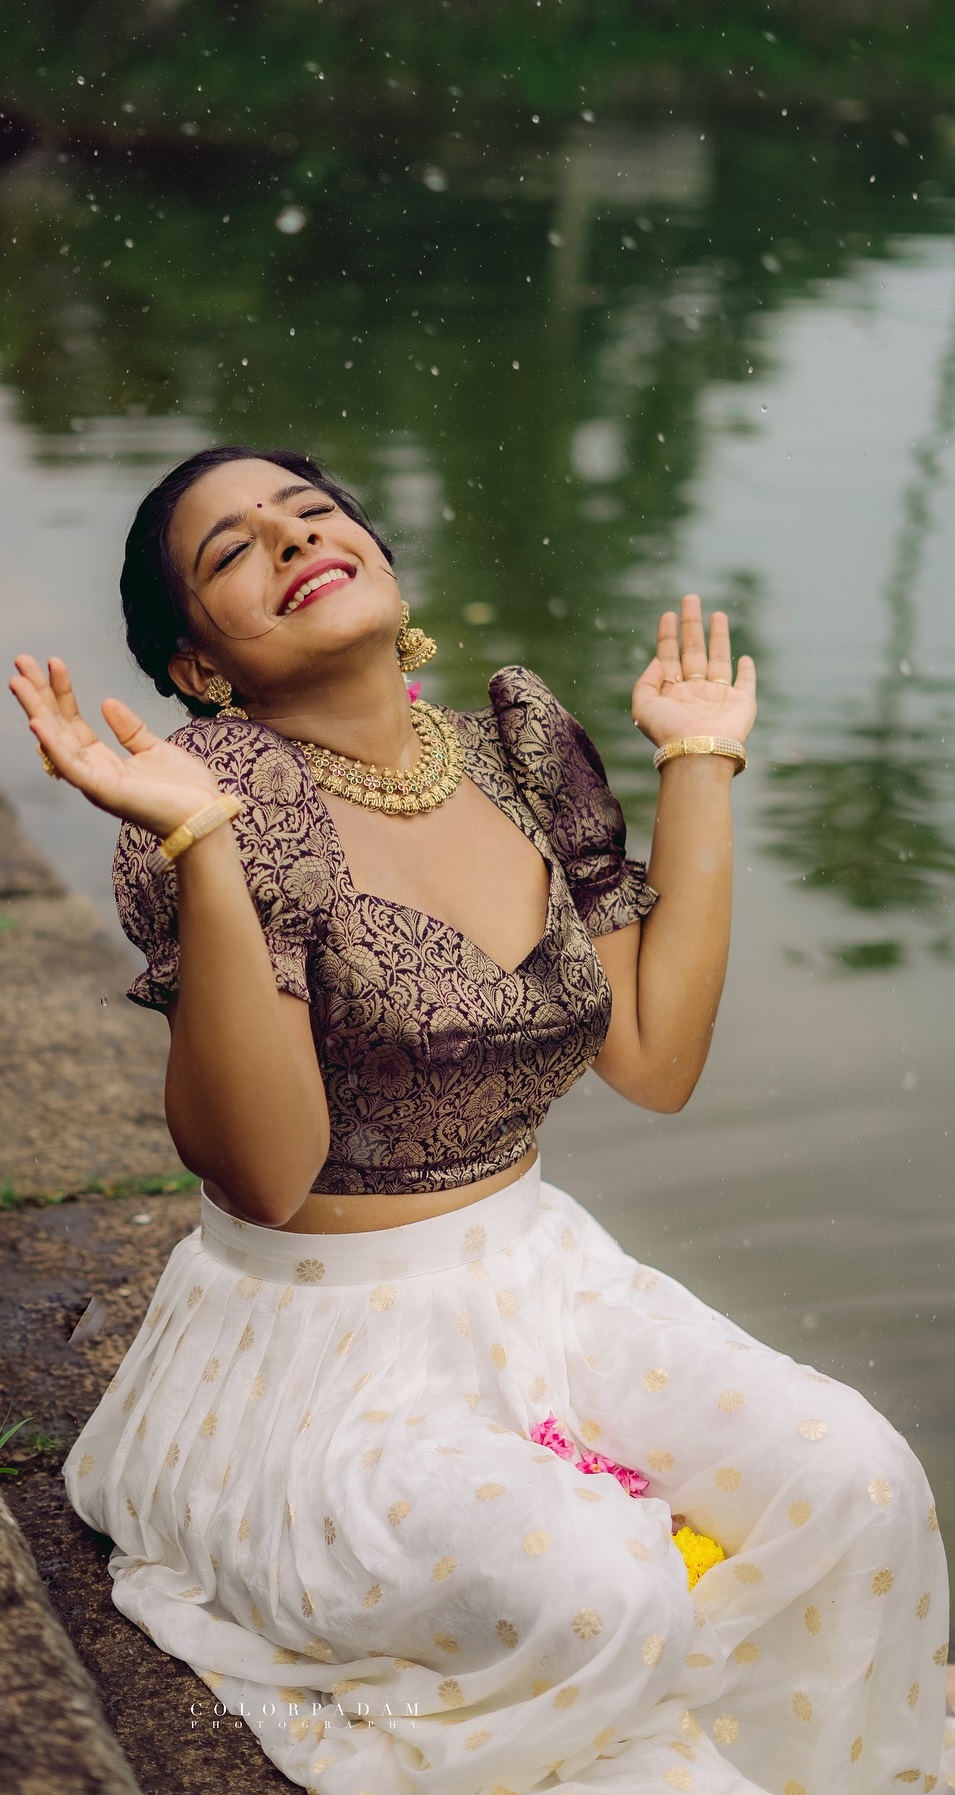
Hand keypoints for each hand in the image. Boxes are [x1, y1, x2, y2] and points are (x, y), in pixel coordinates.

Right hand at [9, 655, 220, 837]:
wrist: (206, 815)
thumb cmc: (184, 791)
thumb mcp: (154, 749)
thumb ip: (129, 729)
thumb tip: (106, 702)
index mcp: (105, 763)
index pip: (73, 724)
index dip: (61, 694)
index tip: (53, 663)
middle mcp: (93, 773)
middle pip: (58, 729)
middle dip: (39, 696)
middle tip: (22, 662)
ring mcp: (95, 783)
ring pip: (56, 742)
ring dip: (36, 711)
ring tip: (18, 682)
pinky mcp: (103, 791)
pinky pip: (70, 766)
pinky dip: (52, 745)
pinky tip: (37, 722)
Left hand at [631, 594, 756, 748]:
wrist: (698, 752)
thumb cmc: (669, 731)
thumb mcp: (642, 706)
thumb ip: (645, 682)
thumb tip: (657, 661)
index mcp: (672, 692)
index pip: (668, 657)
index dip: (667, 635)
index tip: (668, 614)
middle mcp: (695, 693)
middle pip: (693, 650)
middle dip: (692, 625)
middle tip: (690, 598)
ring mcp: (719, 698)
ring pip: (719, 659)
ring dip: (718, 637)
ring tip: (717, 613)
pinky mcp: (742, 704)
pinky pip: (746, 684)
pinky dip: (748, 671)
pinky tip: (745, 658)